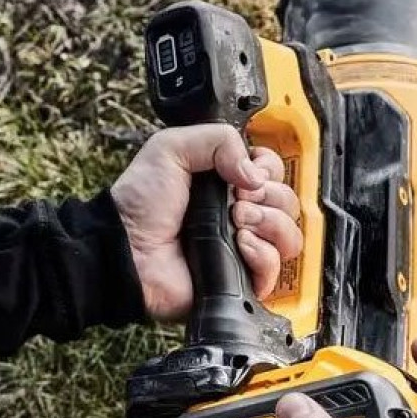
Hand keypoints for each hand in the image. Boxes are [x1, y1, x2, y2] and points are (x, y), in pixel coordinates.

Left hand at [111, 125, 302, 320]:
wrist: (126, 249)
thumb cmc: (139, 204)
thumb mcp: (171, 148)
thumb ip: (218, 139)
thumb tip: (255, 172)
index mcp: (227, 183)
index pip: (274, 173)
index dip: (268, 171)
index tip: (247, 176)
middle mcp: (239, 214)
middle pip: (287, 203)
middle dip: (269, 198)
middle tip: (237, 202)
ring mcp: (242, 247)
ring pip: (289, 236)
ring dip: (271, 224)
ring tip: (238, 224)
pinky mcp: (240, 277)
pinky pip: (275, 270)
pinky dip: (264, 255)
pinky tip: (241, 246)